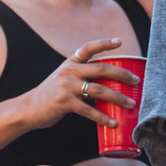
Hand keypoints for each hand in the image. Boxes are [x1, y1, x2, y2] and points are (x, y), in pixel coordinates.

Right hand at [19, 38, 137, 129]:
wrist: (28, 108)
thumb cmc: (52, 95)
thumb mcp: (64, 78)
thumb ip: (82, 76)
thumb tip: (109, 82)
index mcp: (70, 62)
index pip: (89, 48)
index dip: (105, 43)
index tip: (120, 42)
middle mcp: (69, 70)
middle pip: (101, 69)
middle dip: (122, 75)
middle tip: (136, 82)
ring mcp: (66, 86)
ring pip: (99, 90)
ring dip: (118, 98)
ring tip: (131, 104)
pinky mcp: (64, 102)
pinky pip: (88, 110)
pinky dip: (102, 117)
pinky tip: (113, 123)